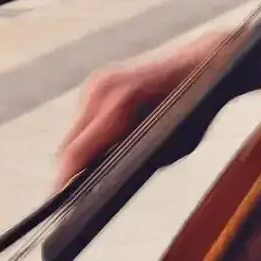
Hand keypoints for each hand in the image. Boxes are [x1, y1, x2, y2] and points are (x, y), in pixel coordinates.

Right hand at [56, 29, 225, 185]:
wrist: (200, 63)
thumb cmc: (194, 106)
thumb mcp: (171, 145)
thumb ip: (134, 163)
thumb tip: (106, 184)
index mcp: (118, 104)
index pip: (77, 150)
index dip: (65, 177)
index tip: (60, 197)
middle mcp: (100, 90)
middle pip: (69, 143)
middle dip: (71, 167)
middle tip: (75, 192)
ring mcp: (96, 82)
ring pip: (74, 131)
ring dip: (81, 150)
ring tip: (95, 168)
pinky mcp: (96, 82)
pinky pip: (83, 117)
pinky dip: (90, 134)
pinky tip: (106, 143)